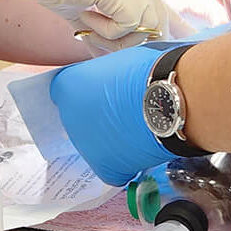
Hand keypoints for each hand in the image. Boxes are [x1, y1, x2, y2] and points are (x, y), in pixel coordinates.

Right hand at [0, 0, 187, 52]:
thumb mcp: (81, 8)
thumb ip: (102, 26)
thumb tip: (108, 53)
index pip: (158, 4)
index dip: (172, 24)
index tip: (184, 38)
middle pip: (157, 20)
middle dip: (134, 41)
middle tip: (96, 36)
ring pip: (146, 26)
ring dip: (117, 38)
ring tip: (88, 25)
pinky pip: (127, 25)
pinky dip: (105, 30)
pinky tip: (84, 14)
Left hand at [49, 43, 174, 185]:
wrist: (167, 101)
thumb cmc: (147, 74)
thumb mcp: (117, 62)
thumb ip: (103, 75)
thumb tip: (109, 83)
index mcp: (68, 87)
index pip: (63, 91)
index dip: (84, 93)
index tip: (98, 94)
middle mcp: (69, 117)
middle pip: (78, 120)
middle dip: (96, 117)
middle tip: (122, 112)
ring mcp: (85, 145)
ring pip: (94, 144)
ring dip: (109, 140)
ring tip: (136, 130)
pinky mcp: (105, 167)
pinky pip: (111, 168)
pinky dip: (123, 163)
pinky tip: (138, 151)